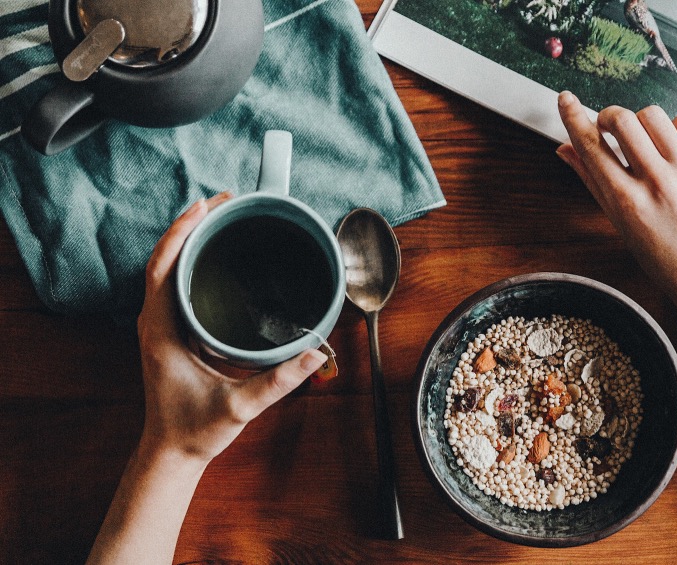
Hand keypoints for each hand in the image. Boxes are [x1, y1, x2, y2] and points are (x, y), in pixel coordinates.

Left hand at [136, 192, 326, 463]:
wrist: (172, 452)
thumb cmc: (195, 430)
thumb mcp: (240, 406)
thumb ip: (278, 381)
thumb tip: (314, 354)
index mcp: (161, 331)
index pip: (162, 267)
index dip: (182, 232)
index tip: (207, 206)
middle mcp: (155, 322)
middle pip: (164, 258)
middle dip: (191, 225)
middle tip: (224, 202)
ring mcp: (160, 326)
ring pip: (167, 269)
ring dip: (190, 240)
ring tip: (221, 217)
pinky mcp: (170, 331)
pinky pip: (174, 284)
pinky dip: (191, 260)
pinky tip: (215, 255)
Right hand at [556, 91, 676, 350]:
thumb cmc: (667, 261)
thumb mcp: (621, 227)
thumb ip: (592, 183)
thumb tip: (566, 150)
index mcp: (627, 203)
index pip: (590, 145)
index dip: (573, 116)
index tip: (566, 100)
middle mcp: (657, 182)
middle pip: (621, 119)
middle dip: (609, 117)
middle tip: (610, 128)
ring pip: (653, 115)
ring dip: (642, 123)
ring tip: (646, 143)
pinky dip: (674, 128)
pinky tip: (673, 148)